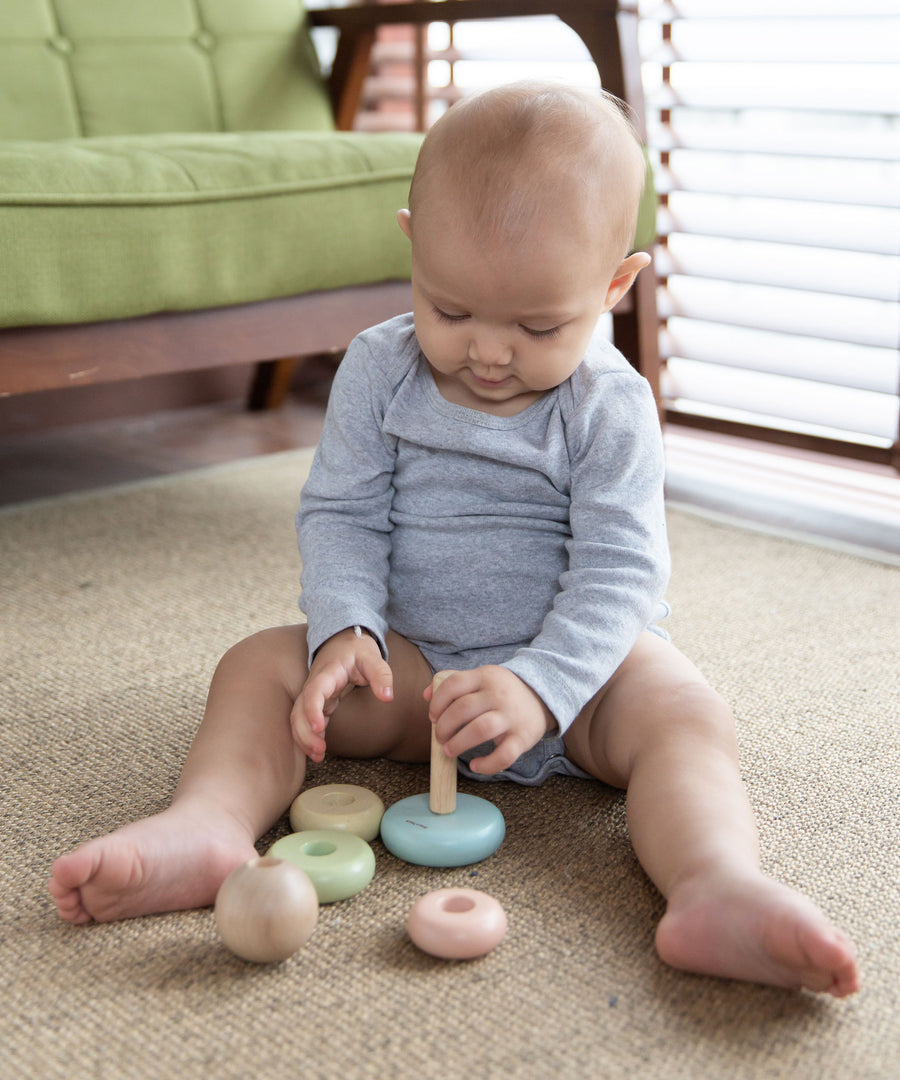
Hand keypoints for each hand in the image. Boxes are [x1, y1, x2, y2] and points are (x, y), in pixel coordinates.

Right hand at [291, 628, 392, 761]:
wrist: (343, 640)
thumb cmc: (357, 648)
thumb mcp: (372, 656)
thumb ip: (381, 674)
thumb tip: (387, 697)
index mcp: (327, 673)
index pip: (313, 692)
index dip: (312, 710)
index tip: (319, 727)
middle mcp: (315, 686)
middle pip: (299, 710)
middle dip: (305, 732)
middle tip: (319, 751)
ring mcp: (314, 695)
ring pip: (298, 718)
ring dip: (304, 738)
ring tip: (318, 756)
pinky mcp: (318, 704)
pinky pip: (307, 721)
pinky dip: (309, 737)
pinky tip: (318, 752)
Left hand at [425, 666, 554, 774]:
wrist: (542, 698)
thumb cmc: (502, 691)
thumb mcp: (481, 679)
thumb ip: (454, 682)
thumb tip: (426, 695)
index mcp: (485, 676)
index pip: (454, 684)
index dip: (438, 702)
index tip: (433, 717)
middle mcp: (499, 694)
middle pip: (463, 708)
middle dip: (444, 726)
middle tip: (440, 738)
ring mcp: (512, 716)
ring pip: (481, 729)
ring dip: (459, 743)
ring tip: (449, 750)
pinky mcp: (523, 737)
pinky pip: (504, 755)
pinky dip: (486, 765)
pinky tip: (475, 765)